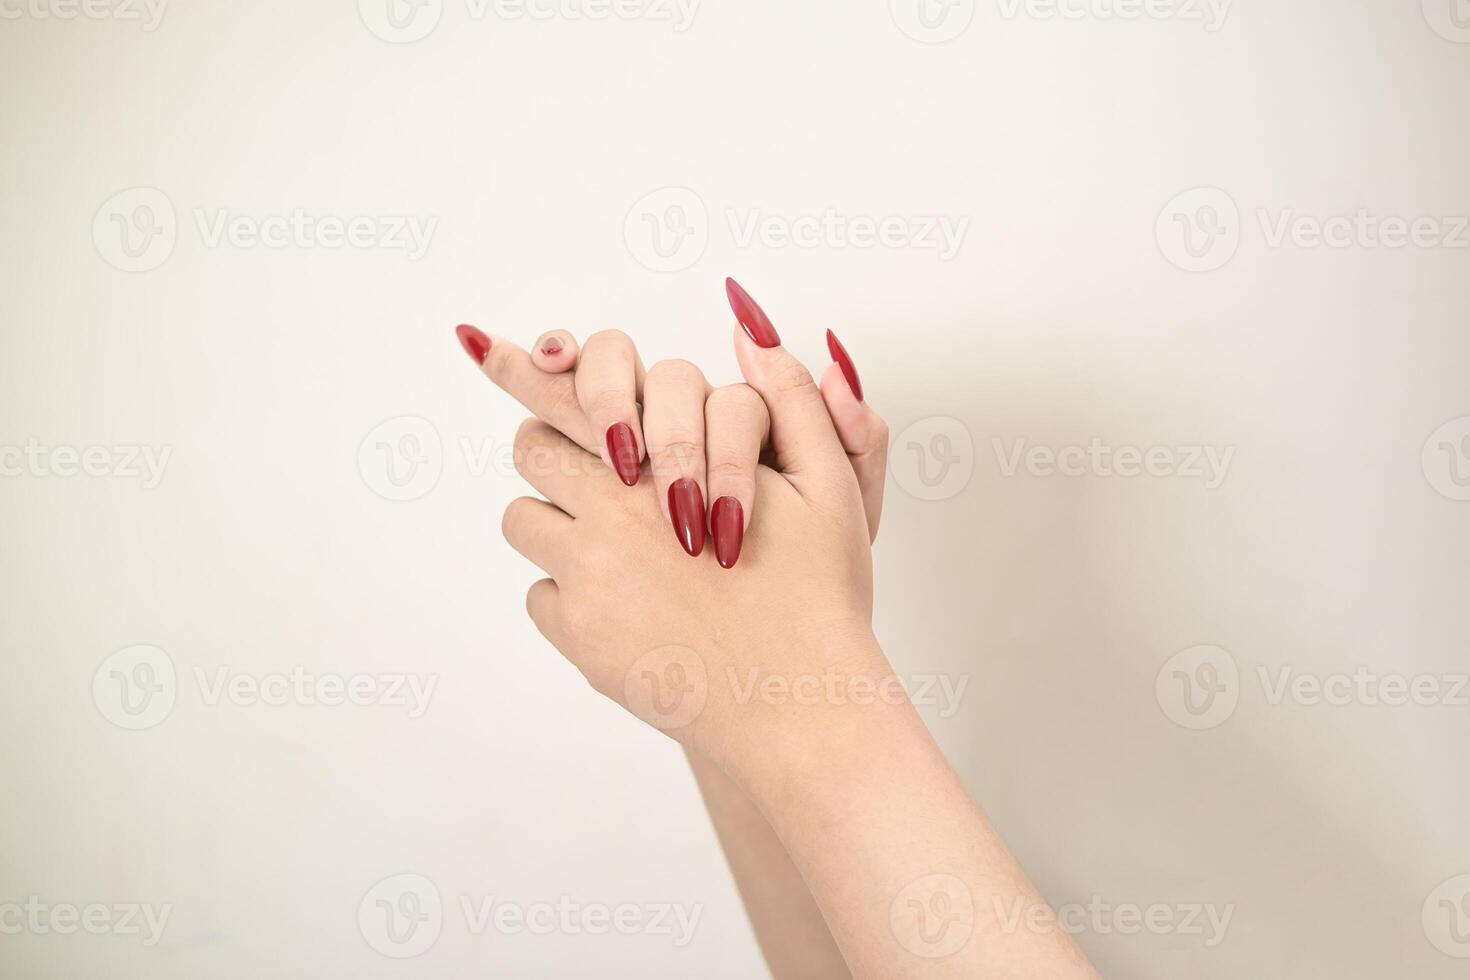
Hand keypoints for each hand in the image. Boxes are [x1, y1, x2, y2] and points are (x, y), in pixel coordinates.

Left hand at [474, 312, 889, 785]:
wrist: (796, 703)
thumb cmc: (818, 593)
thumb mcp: (830, 483)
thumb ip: (787, 398)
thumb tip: (749, 328)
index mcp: (664, 461)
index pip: (570, 392)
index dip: (524, 362)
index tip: (478, 341)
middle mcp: (609, 512)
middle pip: (532, 449)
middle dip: (559, 450)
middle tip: (602, 472)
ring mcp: (586, 577)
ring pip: (523, 521)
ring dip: (558, 523)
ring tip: (614, 546)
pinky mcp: (578, 637)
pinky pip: (539, 595)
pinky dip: (570, 595)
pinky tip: (629, 608)